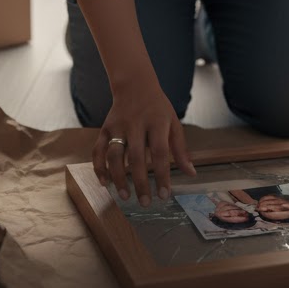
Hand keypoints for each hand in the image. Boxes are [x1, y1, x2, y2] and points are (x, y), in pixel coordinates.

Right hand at [93, 77, 195, 205]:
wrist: (135, 84)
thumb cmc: (158, 108)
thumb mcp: (174, 123)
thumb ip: (180, 149)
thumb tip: (190, 174)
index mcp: (157, 122)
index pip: (160, 152)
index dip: (162, 175)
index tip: (164, 195)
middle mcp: (136, 124)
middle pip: (137, 156)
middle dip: (140, 182)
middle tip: (145, 203)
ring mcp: (118, 126)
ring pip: (114, 154)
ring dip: (118, 177)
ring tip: (124, 196)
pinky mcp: (104, 128)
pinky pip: (98, 150)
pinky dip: (99, 167)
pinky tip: (105, 183)